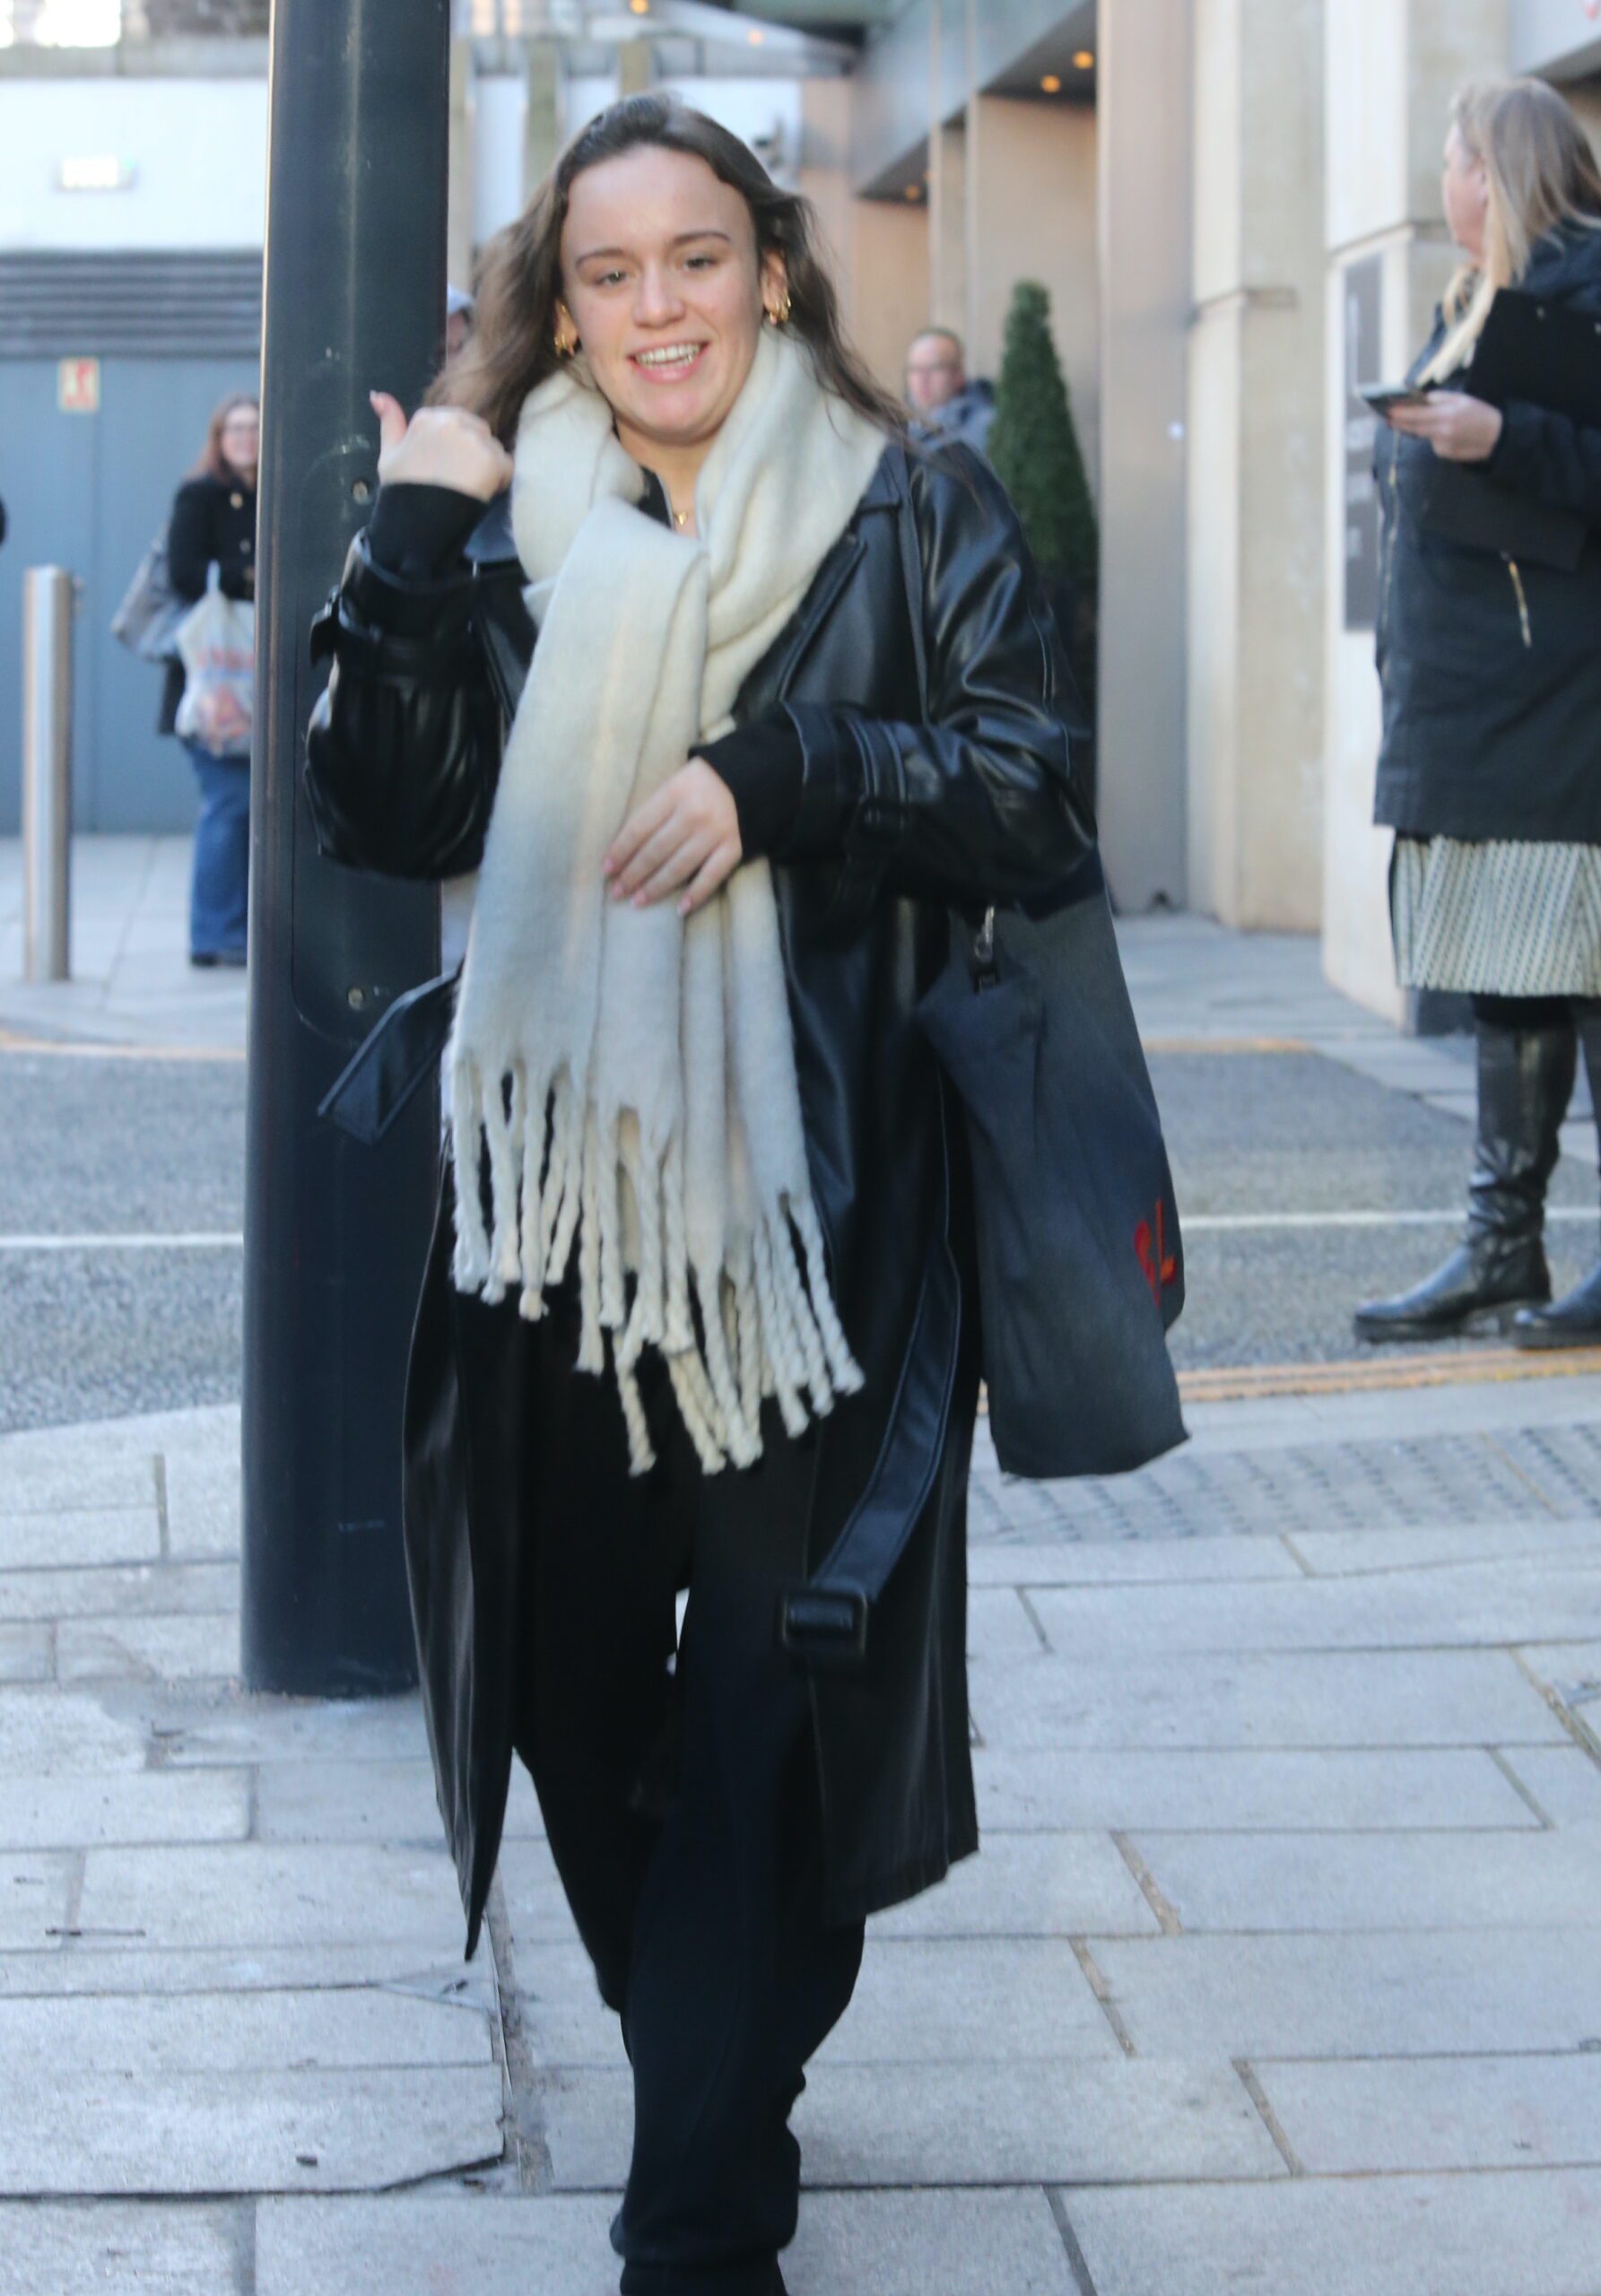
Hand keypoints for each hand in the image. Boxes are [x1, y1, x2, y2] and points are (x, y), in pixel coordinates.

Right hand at [369, 391, 513, 500]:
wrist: (417, 521)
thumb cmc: (402, 491)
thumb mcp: (389, 453)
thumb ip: (389, 421)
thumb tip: (377, 394)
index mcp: (427, 417)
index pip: (453, 423)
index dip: (453, 448)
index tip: (445, 468)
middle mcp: (451, 421)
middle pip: (476, 430)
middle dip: (472, 453)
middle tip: (459, 479)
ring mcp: (472, 439)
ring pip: (492, 446)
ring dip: (487, 465)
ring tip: (469, 487)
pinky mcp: (490, 459)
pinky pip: (506, 464)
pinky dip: (499, 479)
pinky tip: (482, 492)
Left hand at [603, 762, 742, 916]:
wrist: (751, 776)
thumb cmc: (702, 784)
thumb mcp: (674, 785)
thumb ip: (654, 810)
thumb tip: (625, 848)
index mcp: (673, 793)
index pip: (639, 827)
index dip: (620, 851)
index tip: (606, 870)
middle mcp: (693, 814)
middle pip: (656, 850)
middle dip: (633, 874)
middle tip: (617, 892)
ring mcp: (715, 833)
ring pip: (679, 866)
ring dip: (656, 887)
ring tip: (638, 901)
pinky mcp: (734, 847)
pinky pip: (712, 876)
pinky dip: (696, 894)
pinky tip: (680, 909)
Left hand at [1384, 390, 1503, 463]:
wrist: (1497, 436)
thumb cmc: (1480, 413)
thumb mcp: (1462, 399)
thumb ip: (1440, 398)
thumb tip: (1422, 399)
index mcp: (1447, 415)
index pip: (1417, 415)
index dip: (1401, 414)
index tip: (1388, 411)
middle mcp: (1442, 432)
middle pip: (1415, 428)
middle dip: (1400, 423)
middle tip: (1389, 418)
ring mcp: (1442, 445)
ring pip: (1423, 435)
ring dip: (1420, 428)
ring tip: (1427, 422)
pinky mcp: (1444, 454)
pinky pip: (1433, 443)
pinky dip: (1434, 436)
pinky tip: (1448, 433)